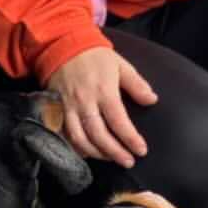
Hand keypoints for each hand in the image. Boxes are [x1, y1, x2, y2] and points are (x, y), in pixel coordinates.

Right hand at [45, 47, 157, 168]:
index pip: (118, 121)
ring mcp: (67, 108)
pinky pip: (62, 135)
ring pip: (79, 139)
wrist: (63, 46)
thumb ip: (136, 84)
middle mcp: (84, 102)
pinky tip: (86, 153)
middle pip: (99, 135)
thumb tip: (152, 100)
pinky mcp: (54, 110)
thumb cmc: (95, 57)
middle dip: (114, 152)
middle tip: (128, 161)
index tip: (141, 150)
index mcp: (103, 91)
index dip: (130, 138)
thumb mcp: (120, 65)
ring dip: (96, 153)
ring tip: (111, 159)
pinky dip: (74, 147)